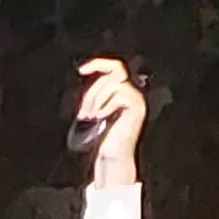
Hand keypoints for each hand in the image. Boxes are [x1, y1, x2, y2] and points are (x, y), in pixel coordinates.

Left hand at [71, 56, 146, 179]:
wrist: (111, 155)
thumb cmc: (101, 135)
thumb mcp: (94, 108)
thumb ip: (96, 91)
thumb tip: (86, 73)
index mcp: (123, 90)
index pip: (115, 66)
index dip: (99, 63)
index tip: (82, 71)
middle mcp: (132, 92)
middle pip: (111, 74)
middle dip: (92, 91)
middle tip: (83, 111)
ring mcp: (136, 100)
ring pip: (113, 84)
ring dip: (96, 100)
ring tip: (90, 116)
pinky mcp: (137, 108)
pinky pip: (119, 95)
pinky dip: (106, 106)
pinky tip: (101, 117)